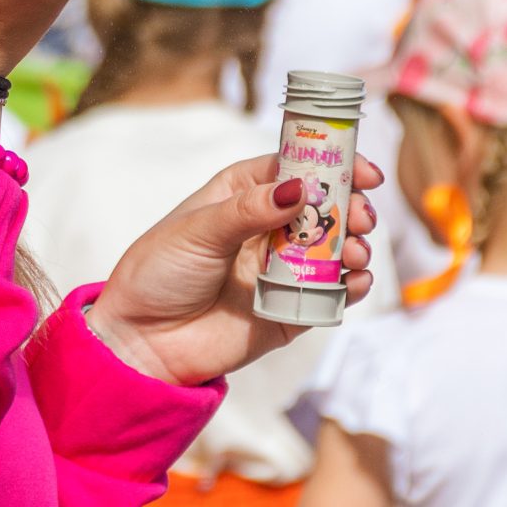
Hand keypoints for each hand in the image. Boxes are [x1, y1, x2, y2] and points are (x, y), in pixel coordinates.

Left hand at [86, 154, 381, 385]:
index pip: (295, 168)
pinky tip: (356, 281)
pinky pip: (332, 294)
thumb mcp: (198, 231)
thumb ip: (249, 210)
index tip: (364, 171)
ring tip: (354, 252)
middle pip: (324, 207)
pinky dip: (353, 287)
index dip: (332, 164)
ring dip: (355, 246)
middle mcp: (268, 228)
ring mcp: (283, 268)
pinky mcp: (292, 309)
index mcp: (242, 194)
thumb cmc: (159, 273)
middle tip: (361, 217)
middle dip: (351, 208)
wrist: (142, 342)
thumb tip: (299, 188)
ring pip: (334, 249)